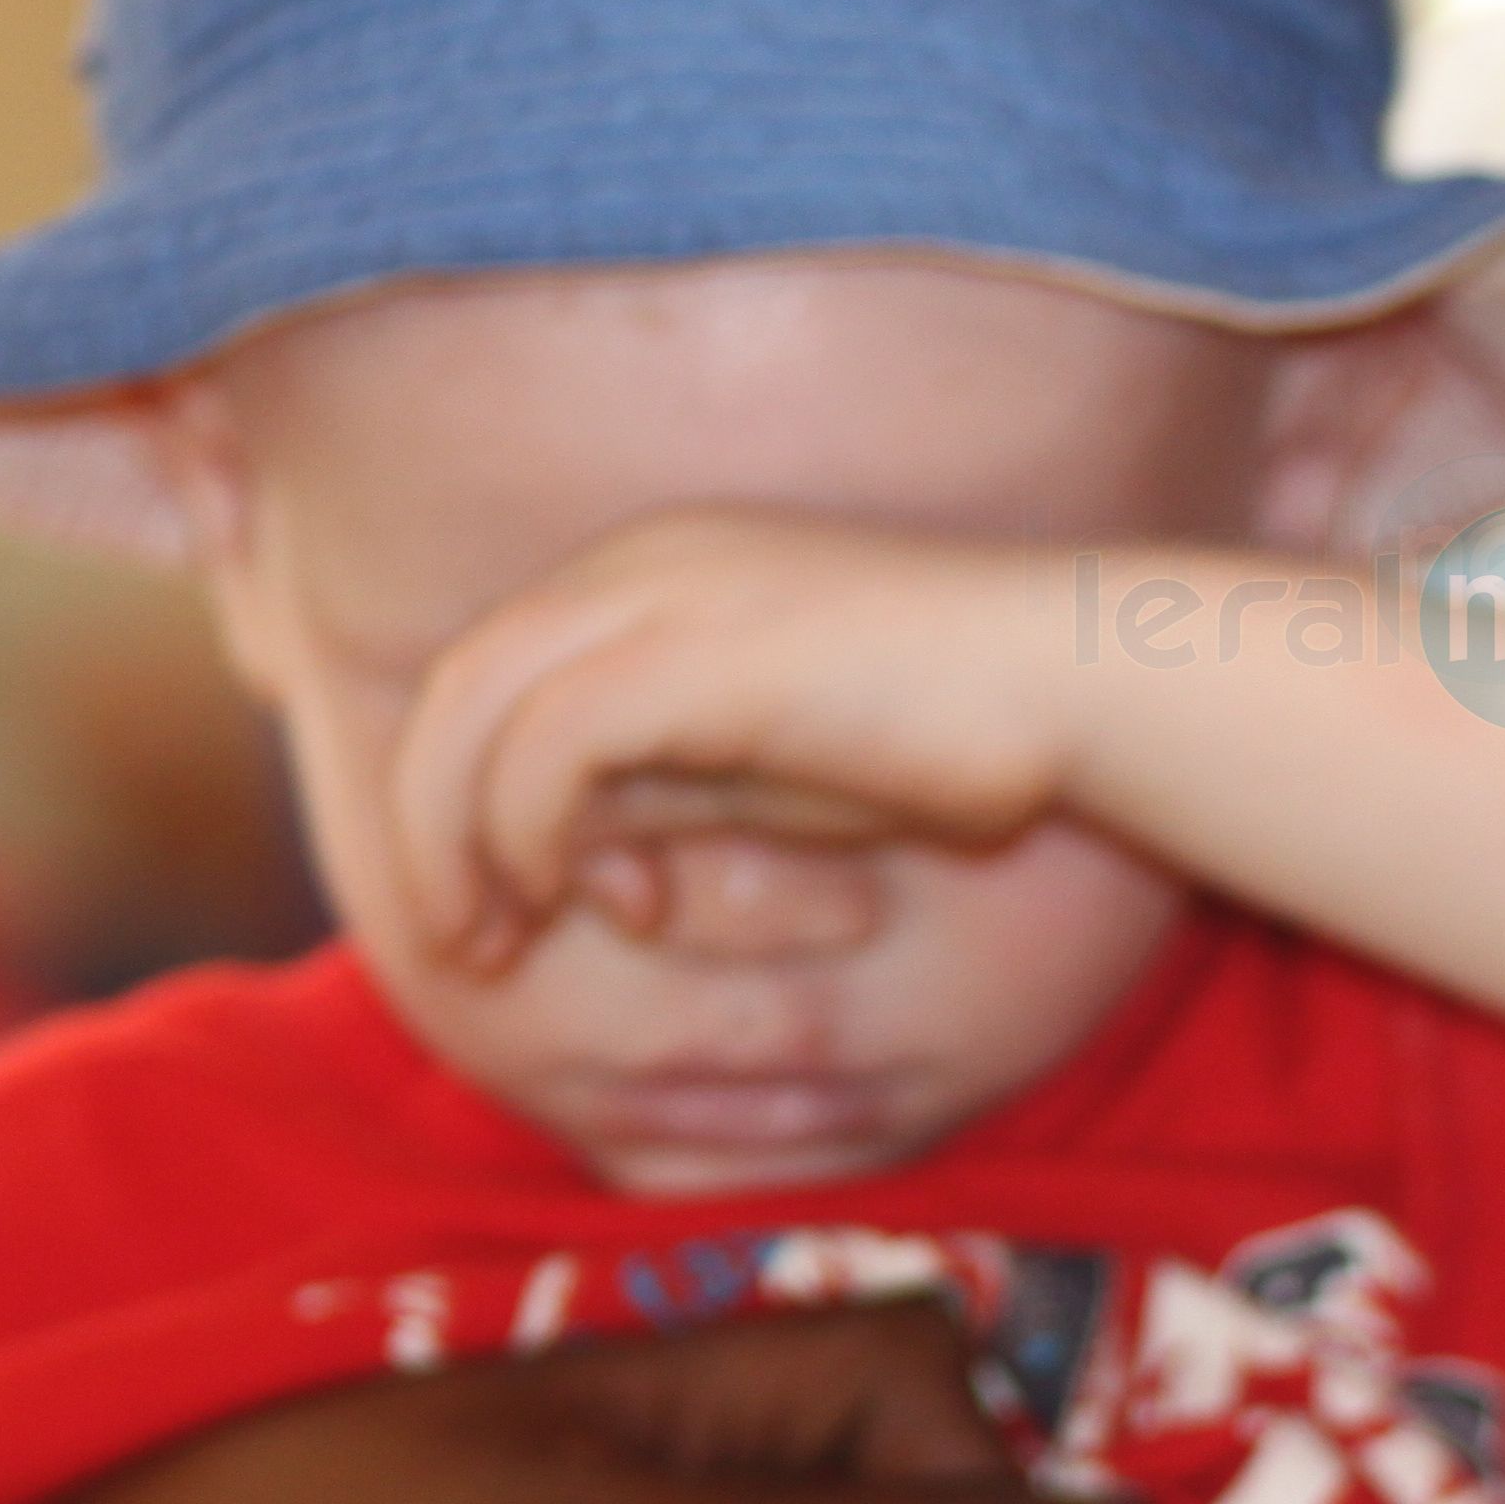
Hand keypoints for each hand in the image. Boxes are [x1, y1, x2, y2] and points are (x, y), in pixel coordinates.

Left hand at [385, 512, 1090, 972]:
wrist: (1076, 678)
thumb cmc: (950, 732)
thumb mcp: (772, 768)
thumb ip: (665, 791)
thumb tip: (579, 861)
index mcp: (653, 567)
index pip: (493, 672)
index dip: (464, 796)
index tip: (509, 907)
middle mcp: (638, 559)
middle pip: (454, 686)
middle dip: (428, 826)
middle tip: (459, 943)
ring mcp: (659, 592)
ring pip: (470, 714)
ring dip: (457, 845)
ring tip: (489, 944)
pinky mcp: (691, 652)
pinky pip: (544, 750)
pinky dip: (536, 838)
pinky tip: (602, 902)